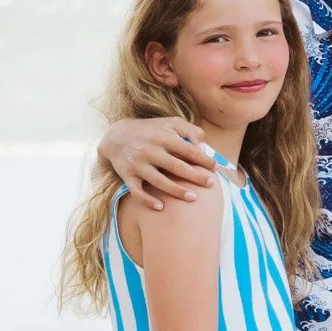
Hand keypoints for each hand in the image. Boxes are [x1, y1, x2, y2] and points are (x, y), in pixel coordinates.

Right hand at [99, 116, 218, 210]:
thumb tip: (203, 144)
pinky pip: (137, 191)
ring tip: (194, 198)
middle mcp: (150, 150)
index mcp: (162, 137)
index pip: (188, 150)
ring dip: (177, 191)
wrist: (116, 135)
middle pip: (176, 166)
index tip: (215, 168)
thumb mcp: (170, 123)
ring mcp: (138, 164)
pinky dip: (147, 200)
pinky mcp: (127, 175)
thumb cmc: (150, 130)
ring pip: (159, 181)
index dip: (204, 160)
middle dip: (195, 177)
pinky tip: (161, 207)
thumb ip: (189, 130)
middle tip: (211, 185)